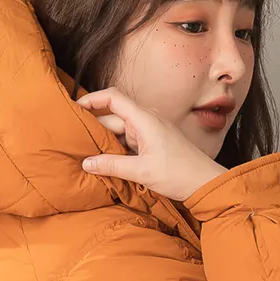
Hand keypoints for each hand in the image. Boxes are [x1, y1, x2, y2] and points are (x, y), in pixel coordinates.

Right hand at [76, 88, 224, 202]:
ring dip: (105, 141)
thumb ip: (111, 165)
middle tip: (74, 141)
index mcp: (144, 119)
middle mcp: (147, 121)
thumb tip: (86, 163)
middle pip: (113, 117)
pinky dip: (117, 148)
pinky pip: (129, 141)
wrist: (205, 183)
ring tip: (86, 153)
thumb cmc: (178, 174)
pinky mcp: (153, 143)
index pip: (113, 98)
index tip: (75, 108)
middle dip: (94, 127)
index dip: (92, 99)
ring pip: (120, 131)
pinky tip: (106, 161)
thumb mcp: (141, 171)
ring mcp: (150, 131)